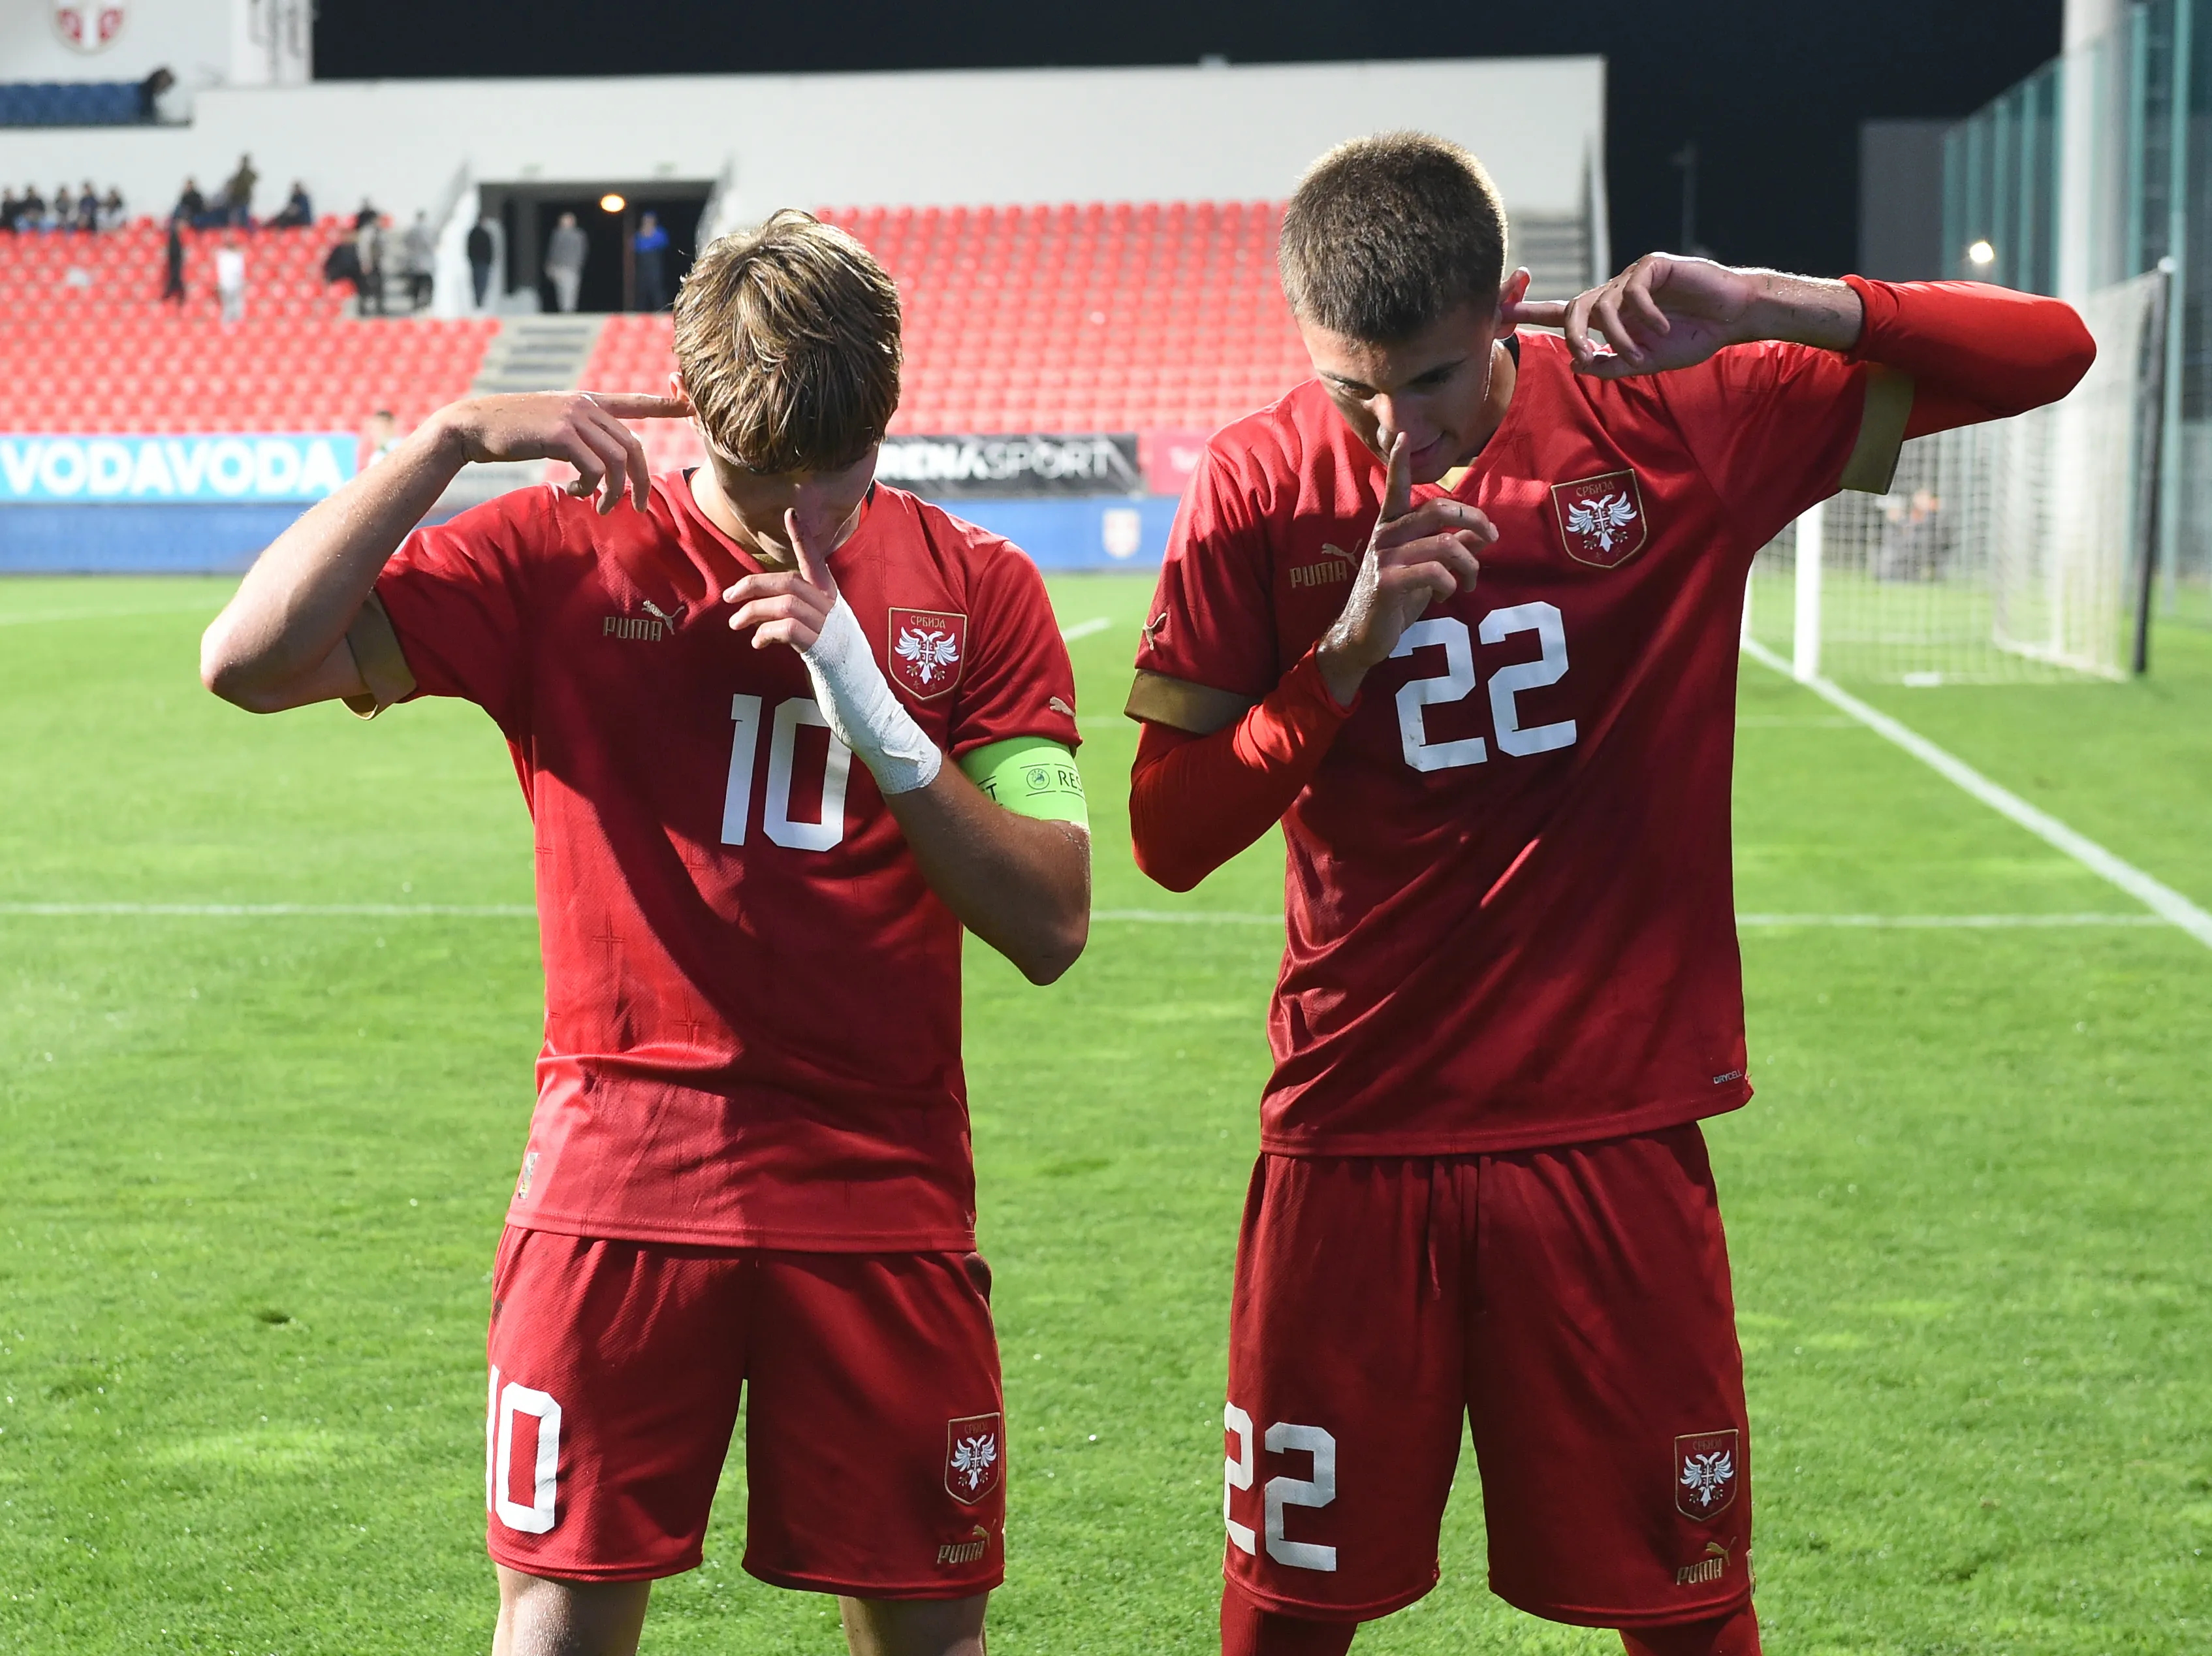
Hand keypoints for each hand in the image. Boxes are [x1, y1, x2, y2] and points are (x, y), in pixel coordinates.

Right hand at [430, 390, 685, 513]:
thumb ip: (582, 437)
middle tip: (637, 508)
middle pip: (633, 445)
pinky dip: (590, 487)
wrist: (473, 427)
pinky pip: (594, 468)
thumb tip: (603, 467)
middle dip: (641, 481)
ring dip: (614, 492)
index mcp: (587, 402)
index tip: (693, 406)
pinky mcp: (561, 434)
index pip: (635, 402)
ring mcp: (574, 417)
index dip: (666, 405)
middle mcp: (586, 405)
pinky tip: (574, 493)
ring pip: (617, 460)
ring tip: (601, 507)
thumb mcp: (553, 428)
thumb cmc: (512, 433)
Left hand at [723, 508, 838, 651]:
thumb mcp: (819, 623)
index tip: (792, 513)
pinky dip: (766, 633)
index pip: (815, 561)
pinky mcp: (822, 647)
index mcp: (830, 595)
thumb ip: (798, 608)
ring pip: (785, 604)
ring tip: (736, 624)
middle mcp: (831, 606)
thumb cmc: (833, 653)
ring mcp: (828, 626)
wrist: (857, 686)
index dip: (803, 538)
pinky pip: (787, 629)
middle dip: (753, 585)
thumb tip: (761, 603)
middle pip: (789, 582)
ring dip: (753, 611)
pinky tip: (757, 642)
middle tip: (729, 596)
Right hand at [1315, 432, 1491, 706]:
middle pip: (1438, 510)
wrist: (1362, 637)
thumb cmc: (1395, 601)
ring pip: (1445, 544)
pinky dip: (1451, 583)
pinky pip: (1434, 572)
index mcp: (1391, 528)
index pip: (1396, 488)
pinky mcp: (1387, 582)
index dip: (1399, 462)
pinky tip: (1449, 594)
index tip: (1401, 435)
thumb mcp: (1426, 572)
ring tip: (1469, 582)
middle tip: (1490, 537)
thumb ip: (1452, 550)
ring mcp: (1384, 558)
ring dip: (1469, 564)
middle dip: (1474, 520)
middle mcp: (1385, 536)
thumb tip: (1483, 535)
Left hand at [1507, 256, 1864, 379]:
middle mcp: (1615, 292)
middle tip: (1585, 354)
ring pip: (1603, 304)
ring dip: (1619, 336)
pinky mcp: (1653, 265)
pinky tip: (1664, 327)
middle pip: (1575, 307)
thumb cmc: (1691, 338)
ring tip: (1641, 353)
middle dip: (1574, 334)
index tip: (1502, 312)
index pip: (1565, 312)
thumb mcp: (1646, 362)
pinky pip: (1633, 292)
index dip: (1534, 312)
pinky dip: (1645, 316)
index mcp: (1610, 314)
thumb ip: (1611, 364)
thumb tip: (1577, 363)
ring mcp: (1633, 276)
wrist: (1732, 317)